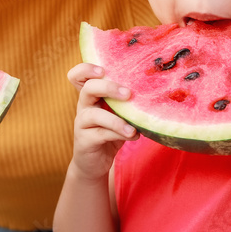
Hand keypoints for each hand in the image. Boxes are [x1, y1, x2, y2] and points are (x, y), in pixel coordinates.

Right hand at [66, 64, 138, 181]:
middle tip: (128, 94)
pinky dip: (118, 134)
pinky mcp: (85, 141)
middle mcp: (83, 106)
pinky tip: (133, 136)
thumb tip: (152, 89)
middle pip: (88, 88)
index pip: (78, 75)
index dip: (86, 68)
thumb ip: (125, 102)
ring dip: (116, 120)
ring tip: (133, 128)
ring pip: (94, 115)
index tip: (103, 69)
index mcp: (90, 96)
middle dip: (109, 88)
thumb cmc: (109, 132)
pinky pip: (101, 134)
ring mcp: (82, 124)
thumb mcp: (117, 114)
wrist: (94, 163)